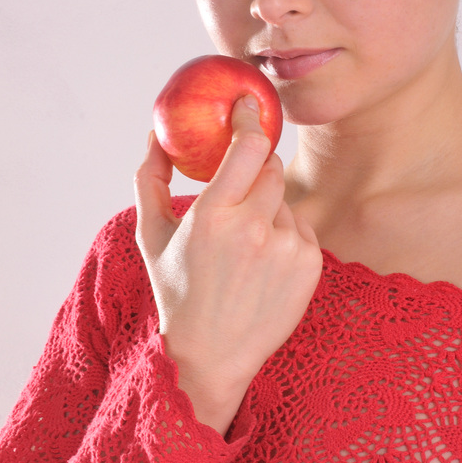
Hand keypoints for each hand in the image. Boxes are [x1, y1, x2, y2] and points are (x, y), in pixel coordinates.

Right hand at [134, 96, 321, 435]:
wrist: (212, 357)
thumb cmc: (177, 292)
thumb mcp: (151, 236)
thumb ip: (150, 178)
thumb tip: (155, 134)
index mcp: (212, 217)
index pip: (248, 147)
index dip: (250, 120)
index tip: (248, 105)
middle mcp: (254, 230)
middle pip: (272, 167)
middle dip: (257, 168)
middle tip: (241, 189)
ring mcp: (288, 248)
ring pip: (286, 199)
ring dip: (269, 209)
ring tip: (245, 249)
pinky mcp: (311, 265)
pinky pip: (302, 228)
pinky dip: (286, 235)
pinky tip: (264, 264)